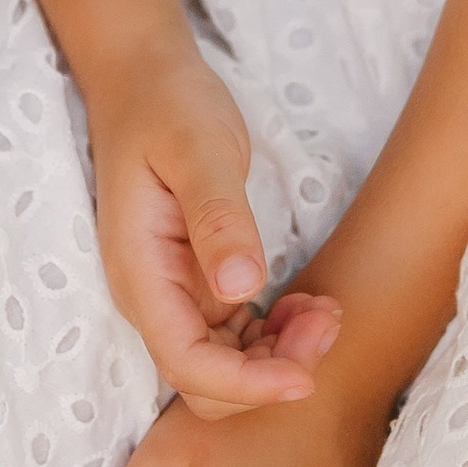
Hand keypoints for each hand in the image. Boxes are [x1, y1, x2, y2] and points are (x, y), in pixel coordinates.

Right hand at [88, 44, 340, 416]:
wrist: (145, 81)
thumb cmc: (169, 106)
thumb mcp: (200, 149)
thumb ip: (218, 218)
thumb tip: (241, 289)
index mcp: (140, 272)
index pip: (186, 364)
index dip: (247, 386)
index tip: (307, 378)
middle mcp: (151, 296)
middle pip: (207, 381)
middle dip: (271, 372)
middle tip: (327, 320)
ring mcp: (172, 293)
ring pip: (224, 366)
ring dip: (279, 355)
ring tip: (325, 310)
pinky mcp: (196, 283)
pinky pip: (234, 337)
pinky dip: (274, 334)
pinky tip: (306, 304)